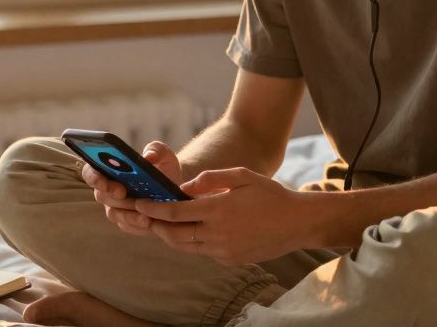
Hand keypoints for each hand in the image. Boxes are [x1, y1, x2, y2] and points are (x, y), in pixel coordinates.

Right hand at [81, 140, 182, 235]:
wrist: (174, 187)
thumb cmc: (162, 167)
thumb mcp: (163, 154)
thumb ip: (155, 150)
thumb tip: (148, 157)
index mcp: (109, 169)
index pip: (91, 172)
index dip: (94, 177)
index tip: (103, 180)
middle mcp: (108, 190)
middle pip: (101, 195)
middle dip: (112, 194)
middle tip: (123, 192)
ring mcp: (116, 208)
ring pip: (114, 213)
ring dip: (127, 213)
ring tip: (143, 213)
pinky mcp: (127, 222)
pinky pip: (127, 225)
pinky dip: (137, 224)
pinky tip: (149, 221)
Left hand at [134, 167, 315, 265]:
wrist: (297, 223)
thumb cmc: (269, 194)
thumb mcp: (241, 175)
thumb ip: (210, 179)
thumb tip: (185, 189)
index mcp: (218, 210)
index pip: (175, 213)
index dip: (153, 209)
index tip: (139, 204)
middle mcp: (218, 234)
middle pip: (174, 235)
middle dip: (156, 226)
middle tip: (144, 217)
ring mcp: (223, 251)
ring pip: (185, 247)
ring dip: (170, 237)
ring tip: (161, 225)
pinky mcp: (230, 260)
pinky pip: (202, 253)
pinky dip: (191, 243)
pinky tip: (189, 232)